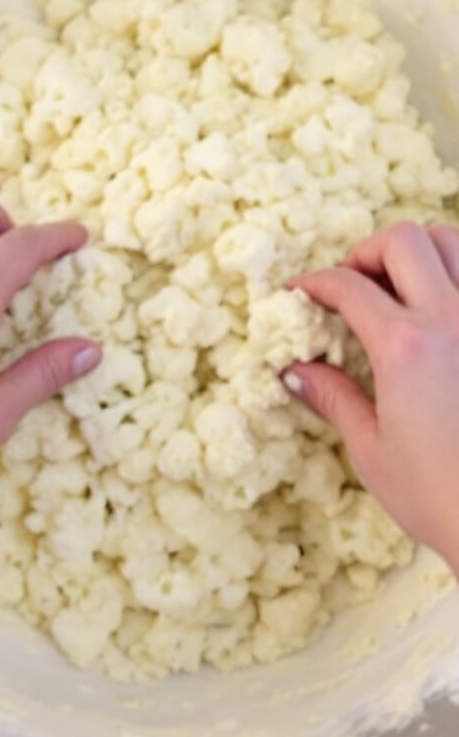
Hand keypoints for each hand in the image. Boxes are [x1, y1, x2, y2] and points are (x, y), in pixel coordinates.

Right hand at [285, 222, 458, 572]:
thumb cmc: (438, 495)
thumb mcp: (372, 449)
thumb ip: (333, 397)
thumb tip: (295, 371)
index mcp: (405, 346)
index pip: (347, 285)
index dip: (315, 283)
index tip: (301, 294)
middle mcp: (451, 318)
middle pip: (403, 240)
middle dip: (367, 253)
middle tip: (353, 285)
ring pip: (453, 240)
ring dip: (419, 252)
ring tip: (402, 285)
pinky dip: (457, 274)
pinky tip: (442, 311)